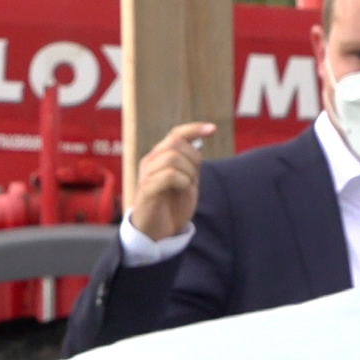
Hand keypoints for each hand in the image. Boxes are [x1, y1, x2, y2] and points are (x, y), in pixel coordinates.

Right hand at [131, 122, 214, 241]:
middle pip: (176, 143)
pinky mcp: (147, 188)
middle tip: (193, 177)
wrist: (159, 230)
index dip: (194, 129)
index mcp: (160, 156)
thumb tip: (198, 143)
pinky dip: (182, 181)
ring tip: (185, 185)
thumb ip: (191, 164)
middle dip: (193, 158)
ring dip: (188, 172)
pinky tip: (181, 189)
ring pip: (173, 157)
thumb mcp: (187, 181)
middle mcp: (151, 161)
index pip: (176, 134)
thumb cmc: (173, 205)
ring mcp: (147, 173)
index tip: (212, 129)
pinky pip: (169, 175)